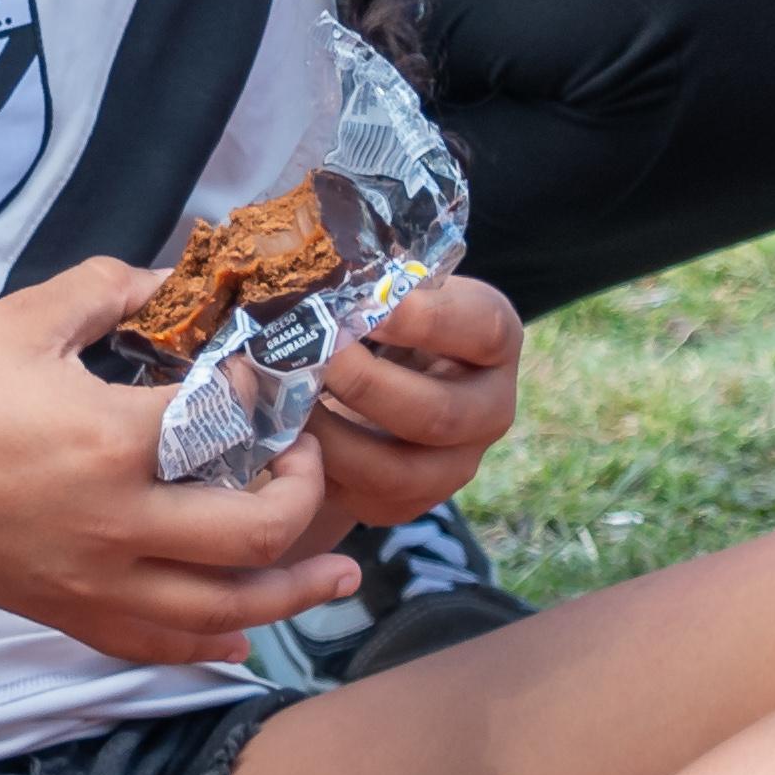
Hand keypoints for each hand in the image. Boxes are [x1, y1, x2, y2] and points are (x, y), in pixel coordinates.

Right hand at [0, 262, 360, 669]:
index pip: (232, 429)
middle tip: (304, 459)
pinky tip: (245, 632)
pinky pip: (157, 645)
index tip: (272, 376)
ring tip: (341, 573)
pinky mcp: (65, 613)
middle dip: (304, 497)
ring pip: (225, 611)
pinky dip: (211, 643)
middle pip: (254, 535)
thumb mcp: (23, 319)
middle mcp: (114, 526)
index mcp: (109, 442)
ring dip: (293, 593)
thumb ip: (111, 290)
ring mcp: (91, 582)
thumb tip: (175, 278)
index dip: (270, 400)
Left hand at [287, 269, 526, 547]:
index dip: (424, 319)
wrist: (374, 383)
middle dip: (364, 385)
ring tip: (282, 402)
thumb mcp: (389, 293)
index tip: (364, 305)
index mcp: (493, 341)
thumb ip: (370, 282)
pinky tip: (281, 438)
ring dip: (331, 436)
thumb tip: (313, 271)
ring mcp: (455, 465)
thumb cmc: (379, 322)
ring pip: (397, 470)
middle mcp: (489, 409)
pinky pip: (364, 499)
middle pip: (437, 413)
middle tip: (310, 356)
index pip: (483, 329)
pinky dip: (316, 471)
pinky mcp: (410, 503)